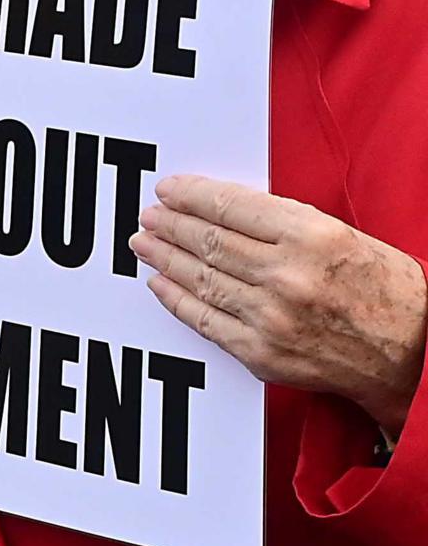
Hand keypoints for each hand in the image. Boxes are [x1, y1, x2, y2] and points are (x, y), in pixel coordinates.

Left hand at [134, 176, 426, 434]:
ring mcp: (270, 317)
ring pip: (201, 278)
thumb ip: (286, 224)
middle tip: (150, 215)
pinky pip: (205, 320)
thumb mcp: (344, 236)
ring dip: (165, 257)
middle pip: (209, 241)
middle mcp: (288, 276)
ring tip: (145, 242)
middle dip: (171, 224)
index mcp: (313, 237)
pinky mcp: (260, 352)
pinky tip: (160, 283)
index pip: (231, 206)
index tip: (169, 190)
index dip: (192, 195)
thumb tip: (227, 210)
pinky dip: (177, 299)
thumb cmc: (388, 292)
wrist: (414, 355)